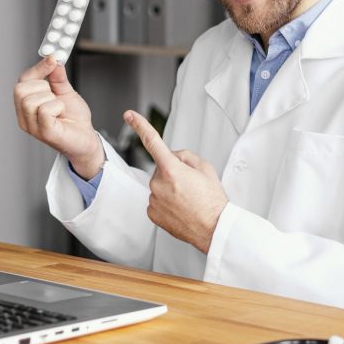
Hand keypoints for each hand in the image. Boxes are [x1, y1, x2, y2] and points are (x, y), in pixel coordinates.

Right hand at [14, 56, 103, 177]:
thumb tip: (52, 59)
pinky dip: (57, 107)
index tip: (53, 59)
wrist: (86, 138)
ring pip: (30, 100)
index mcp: (27, 104)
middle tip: (55, 94)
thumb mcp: (65, 92)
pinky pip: (44, 110)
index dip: (37, 68)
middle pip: (20, 89)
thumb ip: (57, 77)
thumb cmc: (74, 119)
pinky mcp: (44, 133)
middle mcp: (25, 116)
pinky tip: (61, 113)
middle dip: (42, 86)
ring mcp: (32, 126)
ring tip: (59, 108)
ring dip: (51, 99)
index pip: (22, 81)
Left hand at [124, 110, 226, 253]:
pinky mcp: (152, 213)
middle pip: (160, 169)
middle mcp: (158, 183)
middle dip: (172, 173)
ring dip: (170, 189)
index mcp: (172, 169)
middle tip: (190, 186)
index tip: (129, 115)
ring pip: (158, 186)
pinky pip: (156, 201)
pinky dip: (166, 203)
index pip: (152, 141)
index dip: (140, 125)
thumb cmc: (212, 199)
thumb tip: (173, 157)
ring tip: (188, 200)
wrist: (214, 228)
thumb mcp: (205, 168)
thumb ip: (185, 156)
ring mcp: (153, 199)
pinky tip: (180, 209)